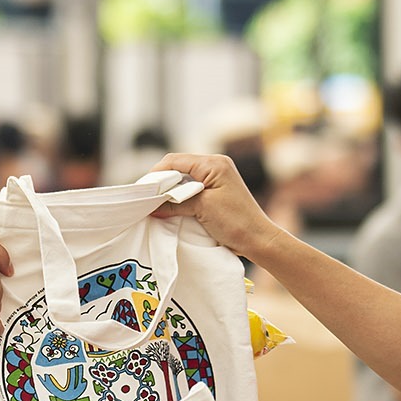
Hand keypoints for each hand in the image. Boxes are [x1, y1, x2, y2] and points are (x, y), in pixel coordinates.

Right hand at [150, 152, 282, 260]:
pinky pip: (191, 189)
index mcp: (214, 163)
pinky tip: (170, 208)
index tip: (142, 190)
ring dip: (169, 191)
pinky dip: (179, 198)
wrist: (258, 240)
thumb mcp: (202, 208)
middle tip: (145, 199)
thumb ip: (175, 202)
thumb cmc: (235, 222)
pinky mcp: (216, 191)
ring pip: (183, 179)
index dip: (156, 174)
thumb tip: (151, 206)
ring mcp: (216, 178)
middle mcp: (215, 166)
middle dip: (161, 183)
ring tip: (155, 204)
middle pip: (178, 168)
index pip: (175, 161)